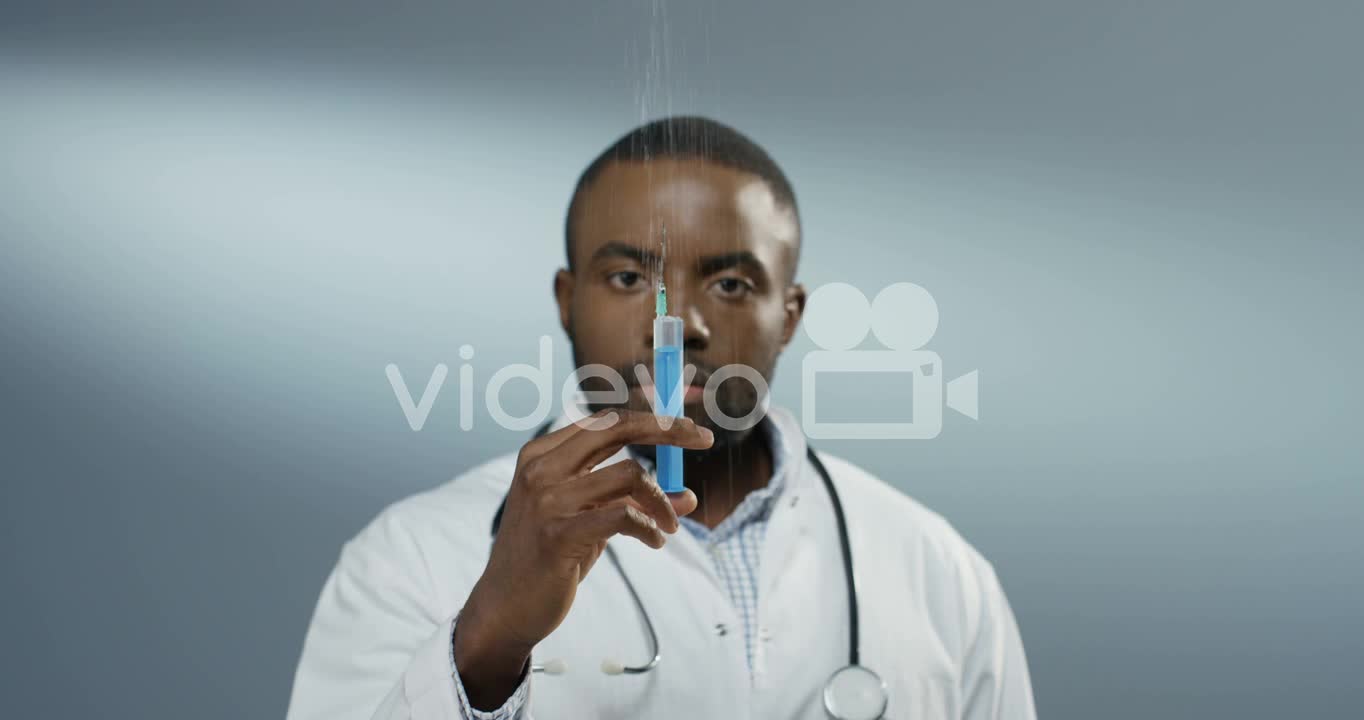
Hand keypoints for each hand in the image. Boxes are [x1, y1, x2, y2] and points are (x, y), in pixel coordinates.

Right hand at [454, 409, 710, 707]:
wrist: (505, 607)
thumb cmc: (549, 559)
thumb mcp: (590, 520)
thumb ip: (630, 501)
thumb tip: (688, 496)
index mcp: (542, 454)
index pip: (607, 421)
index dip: (654, 420)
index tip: (692, 430)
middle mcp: (540, 468)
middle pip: (618, 428)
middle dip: (669, 430)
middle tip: (704, 440)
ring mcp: (546, 499)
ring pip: (629, 474)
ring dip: (661, 501)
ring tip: (668, 527)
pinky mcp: (558, 533)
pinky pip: (624, 515)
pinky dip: (649, 526)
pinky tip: (655, 541)